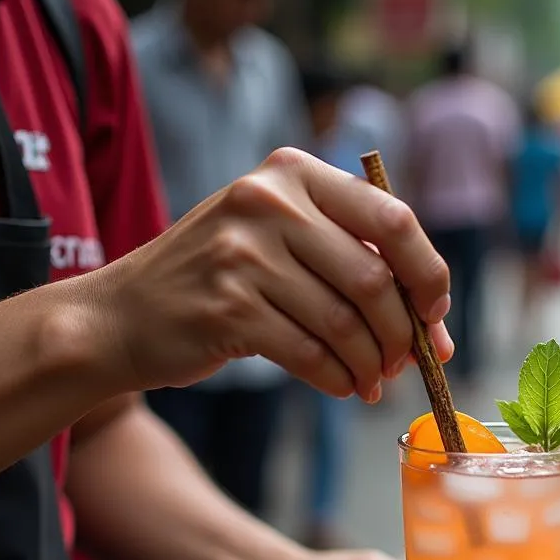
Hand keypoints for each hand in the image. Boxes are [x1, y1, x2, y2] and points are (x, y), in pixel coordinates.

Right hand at [87, 148, 452, 401]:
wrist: (123, 315)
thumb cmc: (220, 280)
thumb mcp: (281, 242)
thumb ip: (354, 268)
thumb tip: (435, 333)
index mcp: (293, 173)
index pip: (393, 217)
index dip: (428, 272)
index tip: (433, 312)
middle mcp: (268, 201)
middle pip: (374, 278)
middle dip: (401, 334)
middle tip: (403, 363)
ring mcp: (243, 254)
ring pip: (345, 323)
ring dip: (371, 365)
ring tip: (372, 382)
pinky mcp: (228, 308)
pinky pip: (311, 354)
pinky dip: (338, 380)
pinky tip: (342, 386)